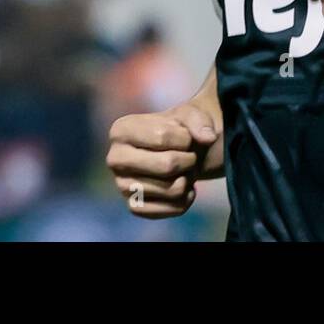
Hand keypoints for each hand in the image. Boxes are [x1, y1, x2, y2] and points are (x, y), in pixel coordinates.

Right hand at [106, 102, 220, 217]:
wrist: (176, 151)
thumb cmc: (178, 129)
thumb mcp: (189, 114)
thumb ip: (199, 120)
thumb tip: (208, 138)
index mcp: (120, 130)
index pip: (162, 137)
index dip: (185, 138)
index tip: (186, 137)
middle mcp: (114, 159)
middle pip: (167, 165)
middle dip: (189, 160)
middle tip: (190, 156)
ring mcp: (122, 185)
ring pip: (173, 189)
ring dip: (189, 178)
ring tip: (185, 169)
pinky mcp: (135, 207)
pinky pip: (171, 209)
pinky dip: (186, 199)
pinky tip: (184, 186)